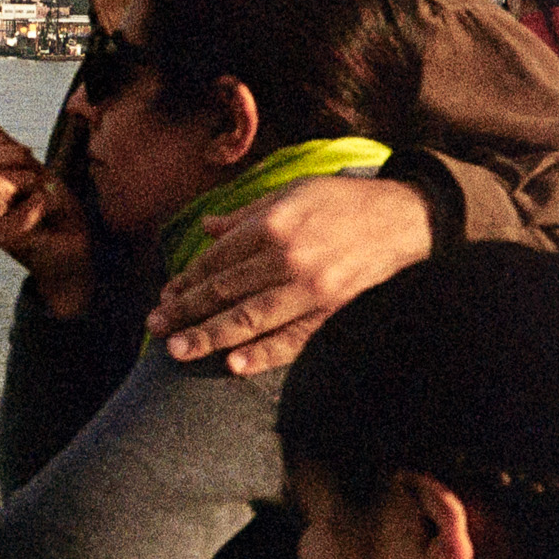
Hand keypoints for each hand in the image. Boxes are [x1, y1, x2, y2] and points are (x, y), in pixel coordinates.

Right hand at [0, 112, 93, 317]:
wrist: (75, 257)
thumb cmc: (56, 216)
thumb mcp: (31, 172)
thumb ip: (4, 147)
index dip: (1, 146)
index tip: (27, 162)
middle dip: (15, 159)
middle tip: (36, 181)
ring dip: (30, 179)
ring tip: (41, 197)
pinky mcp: (7, 239)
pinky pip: (25, 197)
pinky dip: (45, 199)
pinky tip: (49, 214)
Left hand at [146, 175, 433, 372]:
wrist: (403, 220)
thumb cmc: (340, 202)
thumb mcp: (290, 193)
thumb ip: (245, 215)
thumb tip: (206, 228)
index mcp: (272, 225)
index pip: (216, 260)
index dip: (187, 280)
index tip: (165, 295)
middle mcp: (287, 258)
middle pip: (224, 291)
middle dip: (186, 311)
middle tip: (155, 327)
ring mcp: (311, 289)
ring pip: (249, 318)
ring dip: (209, 336)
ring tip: (177, 351)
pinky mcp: (333, 312)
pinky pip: (293, 339)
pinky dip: (264, 354)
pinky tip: (235, 365)